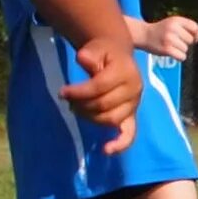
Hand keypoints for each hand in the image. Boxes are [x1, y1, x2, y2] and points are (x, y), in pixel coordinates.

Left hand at [64, 35, 141, 152]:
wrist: (118, 57)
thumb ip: (90, 53)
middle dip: (82, 104)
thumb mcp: (96, 47)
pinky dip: (120, 144)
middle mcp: (135, 90)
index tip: (63, 92)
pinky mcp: (132, 115)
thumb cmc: (104, 53)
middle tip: (68, 100)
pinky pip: (130, 133)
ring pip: (110, 119)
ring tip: (77, 109)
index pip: (100, 86)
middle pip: (104, 105)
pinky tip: (106, 150)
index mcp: (127, 72)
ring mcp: (134, 105)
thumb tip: (84, 59)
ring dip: (90, 117)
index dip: (79, 91)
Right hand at [142, 15, 197, 59]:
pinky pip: (182, 56)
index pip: (195, 27)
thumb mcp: (173, 23)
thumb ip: (187, 27)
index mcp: (176, 20)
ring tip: (170, 45)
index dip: (194, 33)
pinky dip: (178, 57)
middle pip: (191, 40)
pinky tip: (171, 52)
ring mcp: (169, 39)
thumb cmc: (161, 30)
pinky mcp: (167, 49)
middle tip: (174, 41)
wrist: (143, 35)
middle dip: (185, 42)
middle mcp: (173, 28)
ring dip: (180, 50)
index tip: (187, 36)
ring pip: (186, 49)